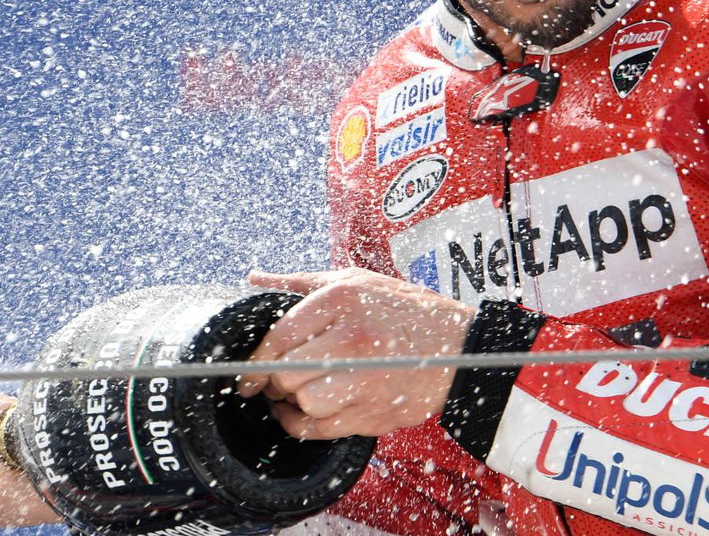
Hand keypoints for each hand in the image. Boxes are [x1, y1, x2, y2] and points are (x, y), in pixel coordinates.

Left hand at [238, 269, 473, 439]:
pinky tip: (309, 411)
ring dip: (293, 402)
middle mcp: (351, 337)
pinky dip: (303, 424)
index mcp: (341, 300)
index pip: (278, 336)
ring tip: (298, 394)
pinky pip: (319, 428)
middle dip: (275, 381)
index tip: (248, 374)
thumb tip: (256, 280)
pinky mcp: (373, 411)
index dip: (256, 360)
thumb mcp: (356, 281)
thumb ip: (302, 283)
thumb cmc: (405, 311)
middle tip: (277, 381)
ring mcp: (364, 377)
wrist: (460, 347)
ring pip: (301, 401)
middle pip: (285, 372)